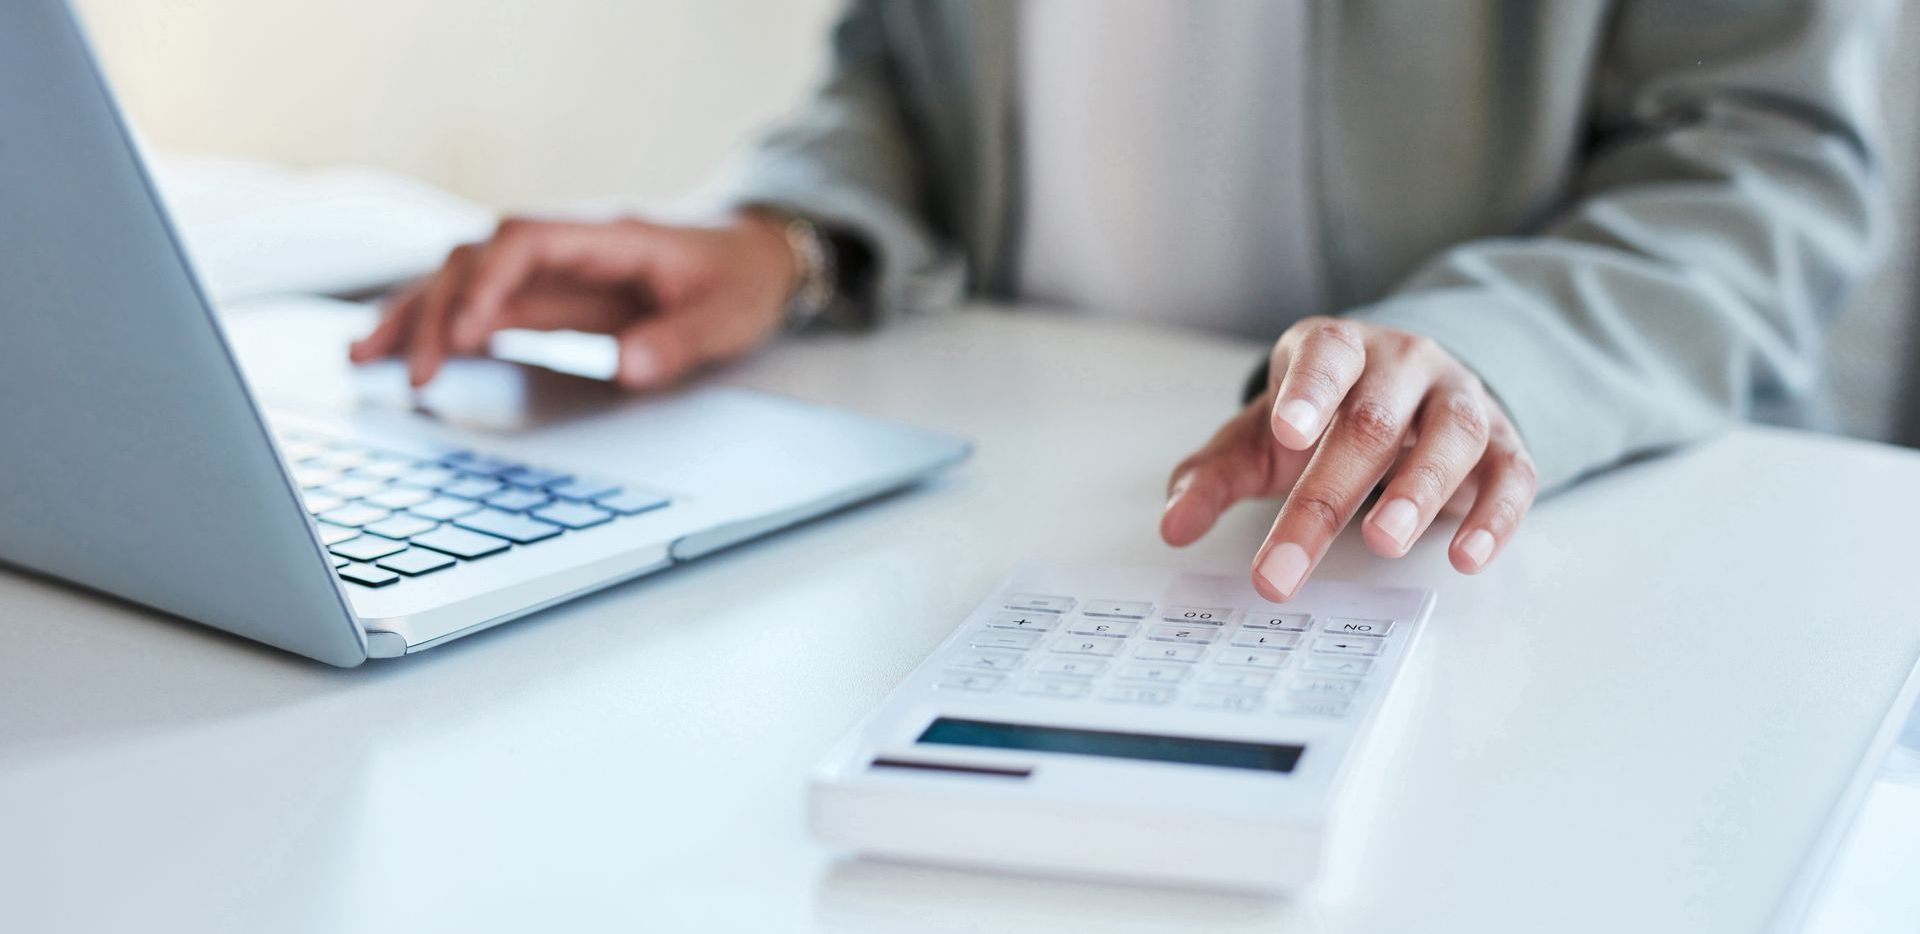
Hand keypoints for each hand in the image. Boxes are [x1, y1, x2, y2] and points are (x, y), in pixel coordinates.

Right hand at [350, 212, 798, 388]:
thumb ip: (678, 341)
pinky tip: (395, 353)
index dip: (489, 280)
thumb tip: (628, 366)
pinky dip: (436, 327)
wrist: (754, 256)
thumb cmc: (740, 279)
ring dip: (415, 313)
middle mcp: (567, 245)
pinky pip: (478, 305)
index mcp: (609, 236)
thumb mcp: (727, 317)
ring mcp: (551, 269)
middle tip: (416, 373)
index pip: (526, 241)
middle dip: (438, 310)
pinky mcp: (545, 296)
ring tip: (363, 357)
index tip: (469, 331)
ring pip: (463, 278)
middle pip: (478, 258)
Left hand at [1160, 317, 1537, 600]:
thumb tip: (1173, 525)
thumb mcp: (1261, 442)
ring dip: (1418, 491)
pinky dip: (1494, 516)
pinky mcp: (1503, 443)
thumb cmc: (1323, 420)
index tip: (1287, 434)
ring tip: (1383, 542)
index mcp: (1337, 350)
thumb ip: (1215, 477)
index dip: (1309, 392)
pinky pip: (1512, 474)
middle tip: (1288, 562)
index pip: (1326, 357)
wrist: (1405, 396)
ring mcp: (1459, 400)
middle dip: (1328, 494)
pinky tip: (1466, 557)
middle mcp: (1404, 365)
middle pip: (1373, 422)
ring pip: (1452, 435)